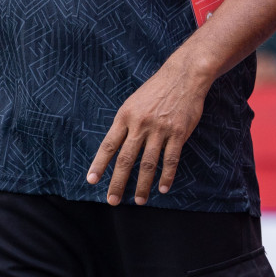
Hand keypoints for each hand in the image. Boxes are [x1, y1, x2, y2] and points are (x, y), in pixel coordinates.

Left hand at [87, 58, 209, 205]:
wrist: (183, 75)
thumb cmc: (156, 89)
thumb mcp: (134, 102)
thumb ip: (125, 124)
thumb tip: (115, 148)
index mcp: (126, 116)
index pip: (109, 144)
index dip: (99, 164)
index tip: (92, 180)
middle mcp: (140, 124)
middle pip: (126, 159)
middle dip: (117, 182)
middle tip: (112, 200)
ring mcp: (160, 129)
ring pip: (148, 163)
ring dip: (142, 185)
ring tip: (139, 200)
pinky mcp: (178, 132)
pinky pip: (171, 159)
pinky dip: (166, 176)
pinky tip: (163, 188)